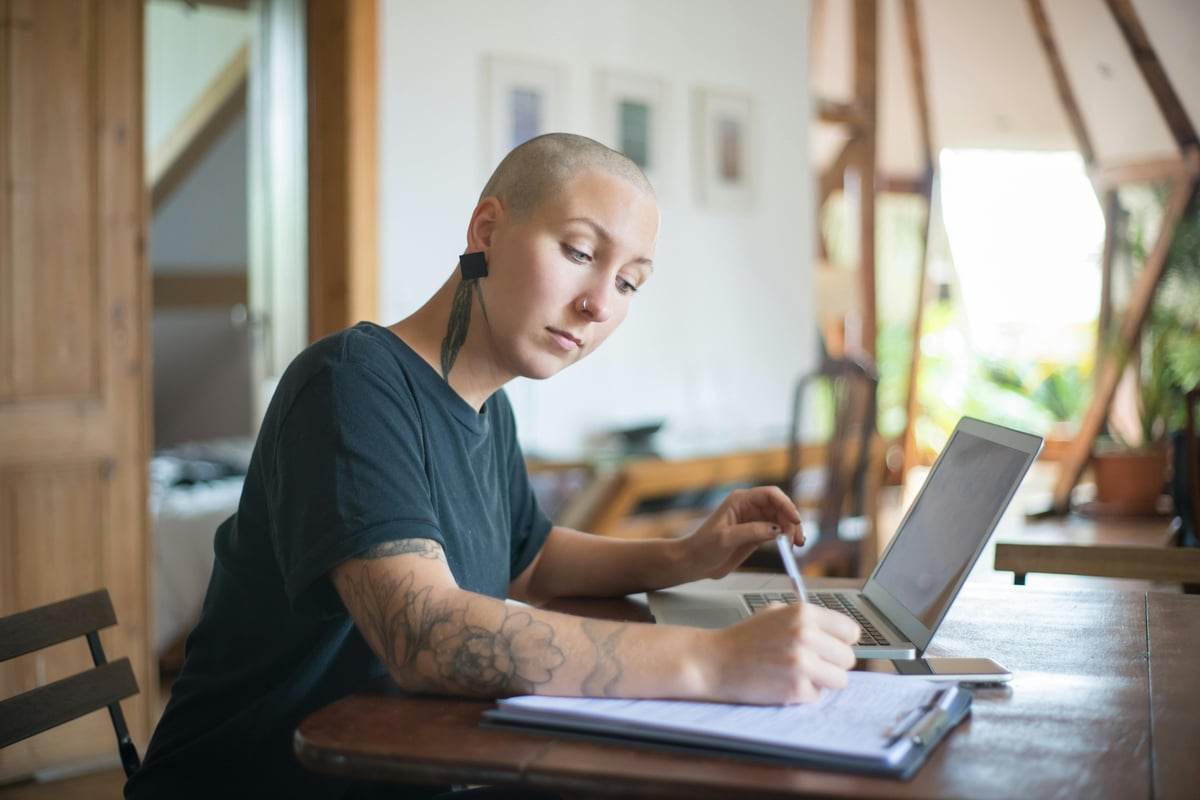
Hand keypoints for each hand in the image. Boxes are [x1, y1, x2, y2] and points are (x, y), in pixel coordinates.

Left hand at [678, 486, 803, 579]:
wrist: (693, 562)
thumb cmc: (702, 547)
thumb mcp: (726, 538)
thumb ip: (751, 532)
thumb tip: (776, 530)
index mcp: (740, 501)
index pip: (770, 495)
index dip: (786, 505)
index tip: (795, 519)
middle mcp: (749, 508)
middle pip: (779, 507)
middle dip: (791, 521)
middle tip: (796, 540)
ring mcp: (754, 521)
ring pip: (781, 520)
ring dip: (792, 531)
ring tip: (795, 546)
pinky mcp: (756, 535)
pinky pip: (777, 533)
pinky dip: (786, 539)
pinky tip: (790, 547)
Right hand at [706, 601, 859, 703]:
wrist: (713, 661)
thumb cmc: (743, 639)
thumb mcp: (775, 613)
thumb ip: (807, 619)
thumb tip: (838, 633)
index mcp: (803, 613)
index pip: (851, 631)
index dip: (840, 641)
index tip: (830, 647)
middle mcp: (806, 635)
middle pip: (848, 658)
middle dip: (830, 663)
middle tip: (808, 663)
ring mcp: (801, 663)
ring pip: (839, 679)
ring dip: (822, 681)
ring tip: (798, 674)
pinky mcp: (795, 688)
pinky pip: (817, 696)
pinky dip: (802, 694)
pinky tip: (782, 683)